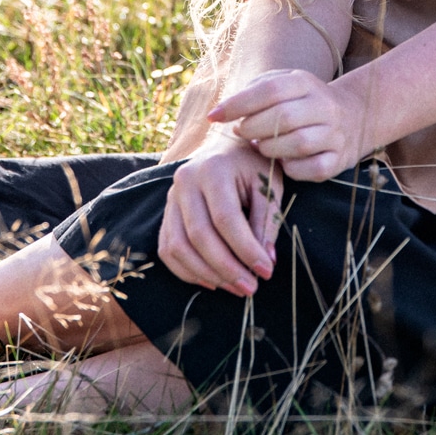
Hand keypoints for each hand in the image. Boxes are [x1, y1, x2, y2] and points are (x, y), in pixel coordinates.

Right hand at [157, 133, 281, 295]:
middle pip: (199, 236)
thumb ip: (268, 220)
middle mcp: (185, 181)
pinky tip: (212, 281)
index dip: (246, 250)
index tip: (266, 271)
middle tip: (251, 287)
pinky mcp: (166, 213)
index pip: (226, 218)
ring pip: (178, 247)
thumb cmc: (252, 166)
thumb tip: (265, 261)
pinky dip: (188, 271)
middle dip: (227, 268)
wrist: (225, 147)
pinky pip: (167, 249)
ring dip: (207, 275)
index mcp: (213, 169)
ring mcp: (171, 197)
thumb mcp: (269, 184)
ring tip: (235, 287)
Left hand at [209, 68, 367, 182]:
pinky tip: (282, 163)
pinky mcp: (338, 159)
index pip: (270, 89)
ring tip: (259, 146)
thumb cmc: (302, 102)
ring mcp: (334, 133)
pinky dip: (291, 169)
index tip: (214, 116)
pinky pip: (313, 168)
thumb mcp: (282, 85)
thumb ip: (253, 91)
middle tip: (240, 133)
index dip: (238, 104)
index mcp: (306, 83)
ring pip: (298, 143)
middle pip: (283, 117)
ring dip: (270, 149)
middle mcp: (324, 106)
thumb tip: (222, 110)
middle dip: (252, 128)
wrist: (352, 116)